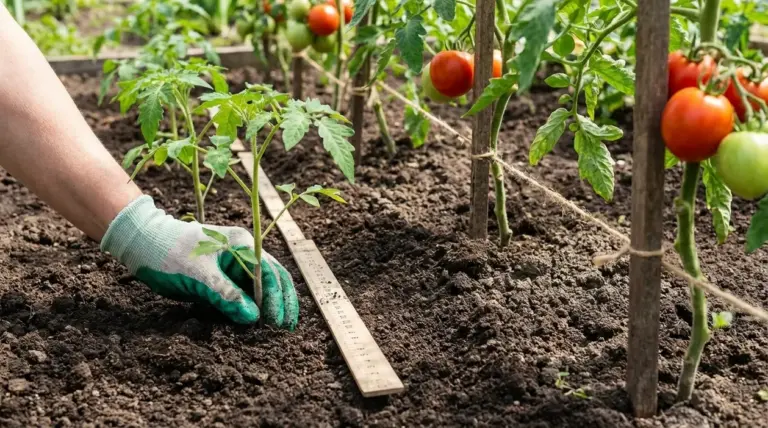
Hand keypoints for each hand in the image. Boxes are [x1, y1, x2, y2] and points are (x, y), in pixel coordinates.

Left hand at [100, 195, 297, 328]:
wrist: (140, 242)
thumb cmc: (168, 251)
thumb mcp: (198, 275)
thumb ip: (226, 295)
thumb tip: (253, 317)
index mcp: (243, 245)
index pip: (270, 274)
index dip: (277, 299)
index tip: (276, 323)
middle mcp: (243, 253)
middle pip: (273, 279)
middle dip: (282, 303)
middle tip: (286, 329)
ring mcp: (232, 265)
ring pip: (259, 288)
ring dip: (268, 307)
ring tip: (275, 329)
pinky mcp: (221, 277)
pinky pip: (241, 294)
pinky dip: (250, 308)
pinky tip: (254, 323)